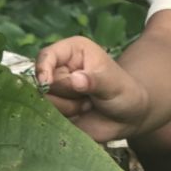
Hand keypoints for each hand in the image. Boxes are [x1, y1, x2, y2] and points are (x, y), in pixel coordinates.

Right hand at [34, 36, 148, 141]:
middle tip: (88, 96)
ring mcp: (56, 90)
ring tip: (87, 104)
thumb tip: (75, 80)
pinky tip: (80, 114)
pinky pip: (47, 116)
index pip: (46, 55)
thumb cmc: (123, 92)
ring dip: (66, 108)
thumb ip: (94, 81)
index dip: (43, 69)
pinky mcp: (55, 109)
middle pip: (44, 81)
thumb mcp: (112, 84)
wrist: (127, 118)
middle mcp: (60, 68)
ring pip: (44, 101)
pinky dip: (64, 119)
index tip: (46, 83)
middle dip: (66, 93)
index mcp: (73, 51)